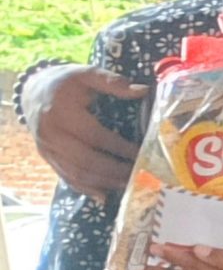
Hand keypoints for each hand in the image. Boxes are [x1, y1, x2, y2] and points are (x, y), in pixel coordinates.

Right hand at [23, 64, 146, 199]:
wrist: (33, 91)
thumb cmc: (66, 82)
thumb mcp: (87, 73)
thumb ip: (112, 82)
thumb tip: (142, 91)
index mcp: (61, 113)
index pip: (94, 136)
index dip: (119, 147)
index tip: (142, 154)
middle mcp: (50, 134)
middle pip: (85, 160)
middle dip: (114, 171)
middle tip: (139, 175)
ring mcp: (46, 149)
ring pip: (76, 173)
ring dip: (103, 182)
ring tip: (128, 185)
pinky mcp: (47, 158)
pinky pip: (66, 177)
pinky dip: (85, 188)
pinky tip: (104, 196)